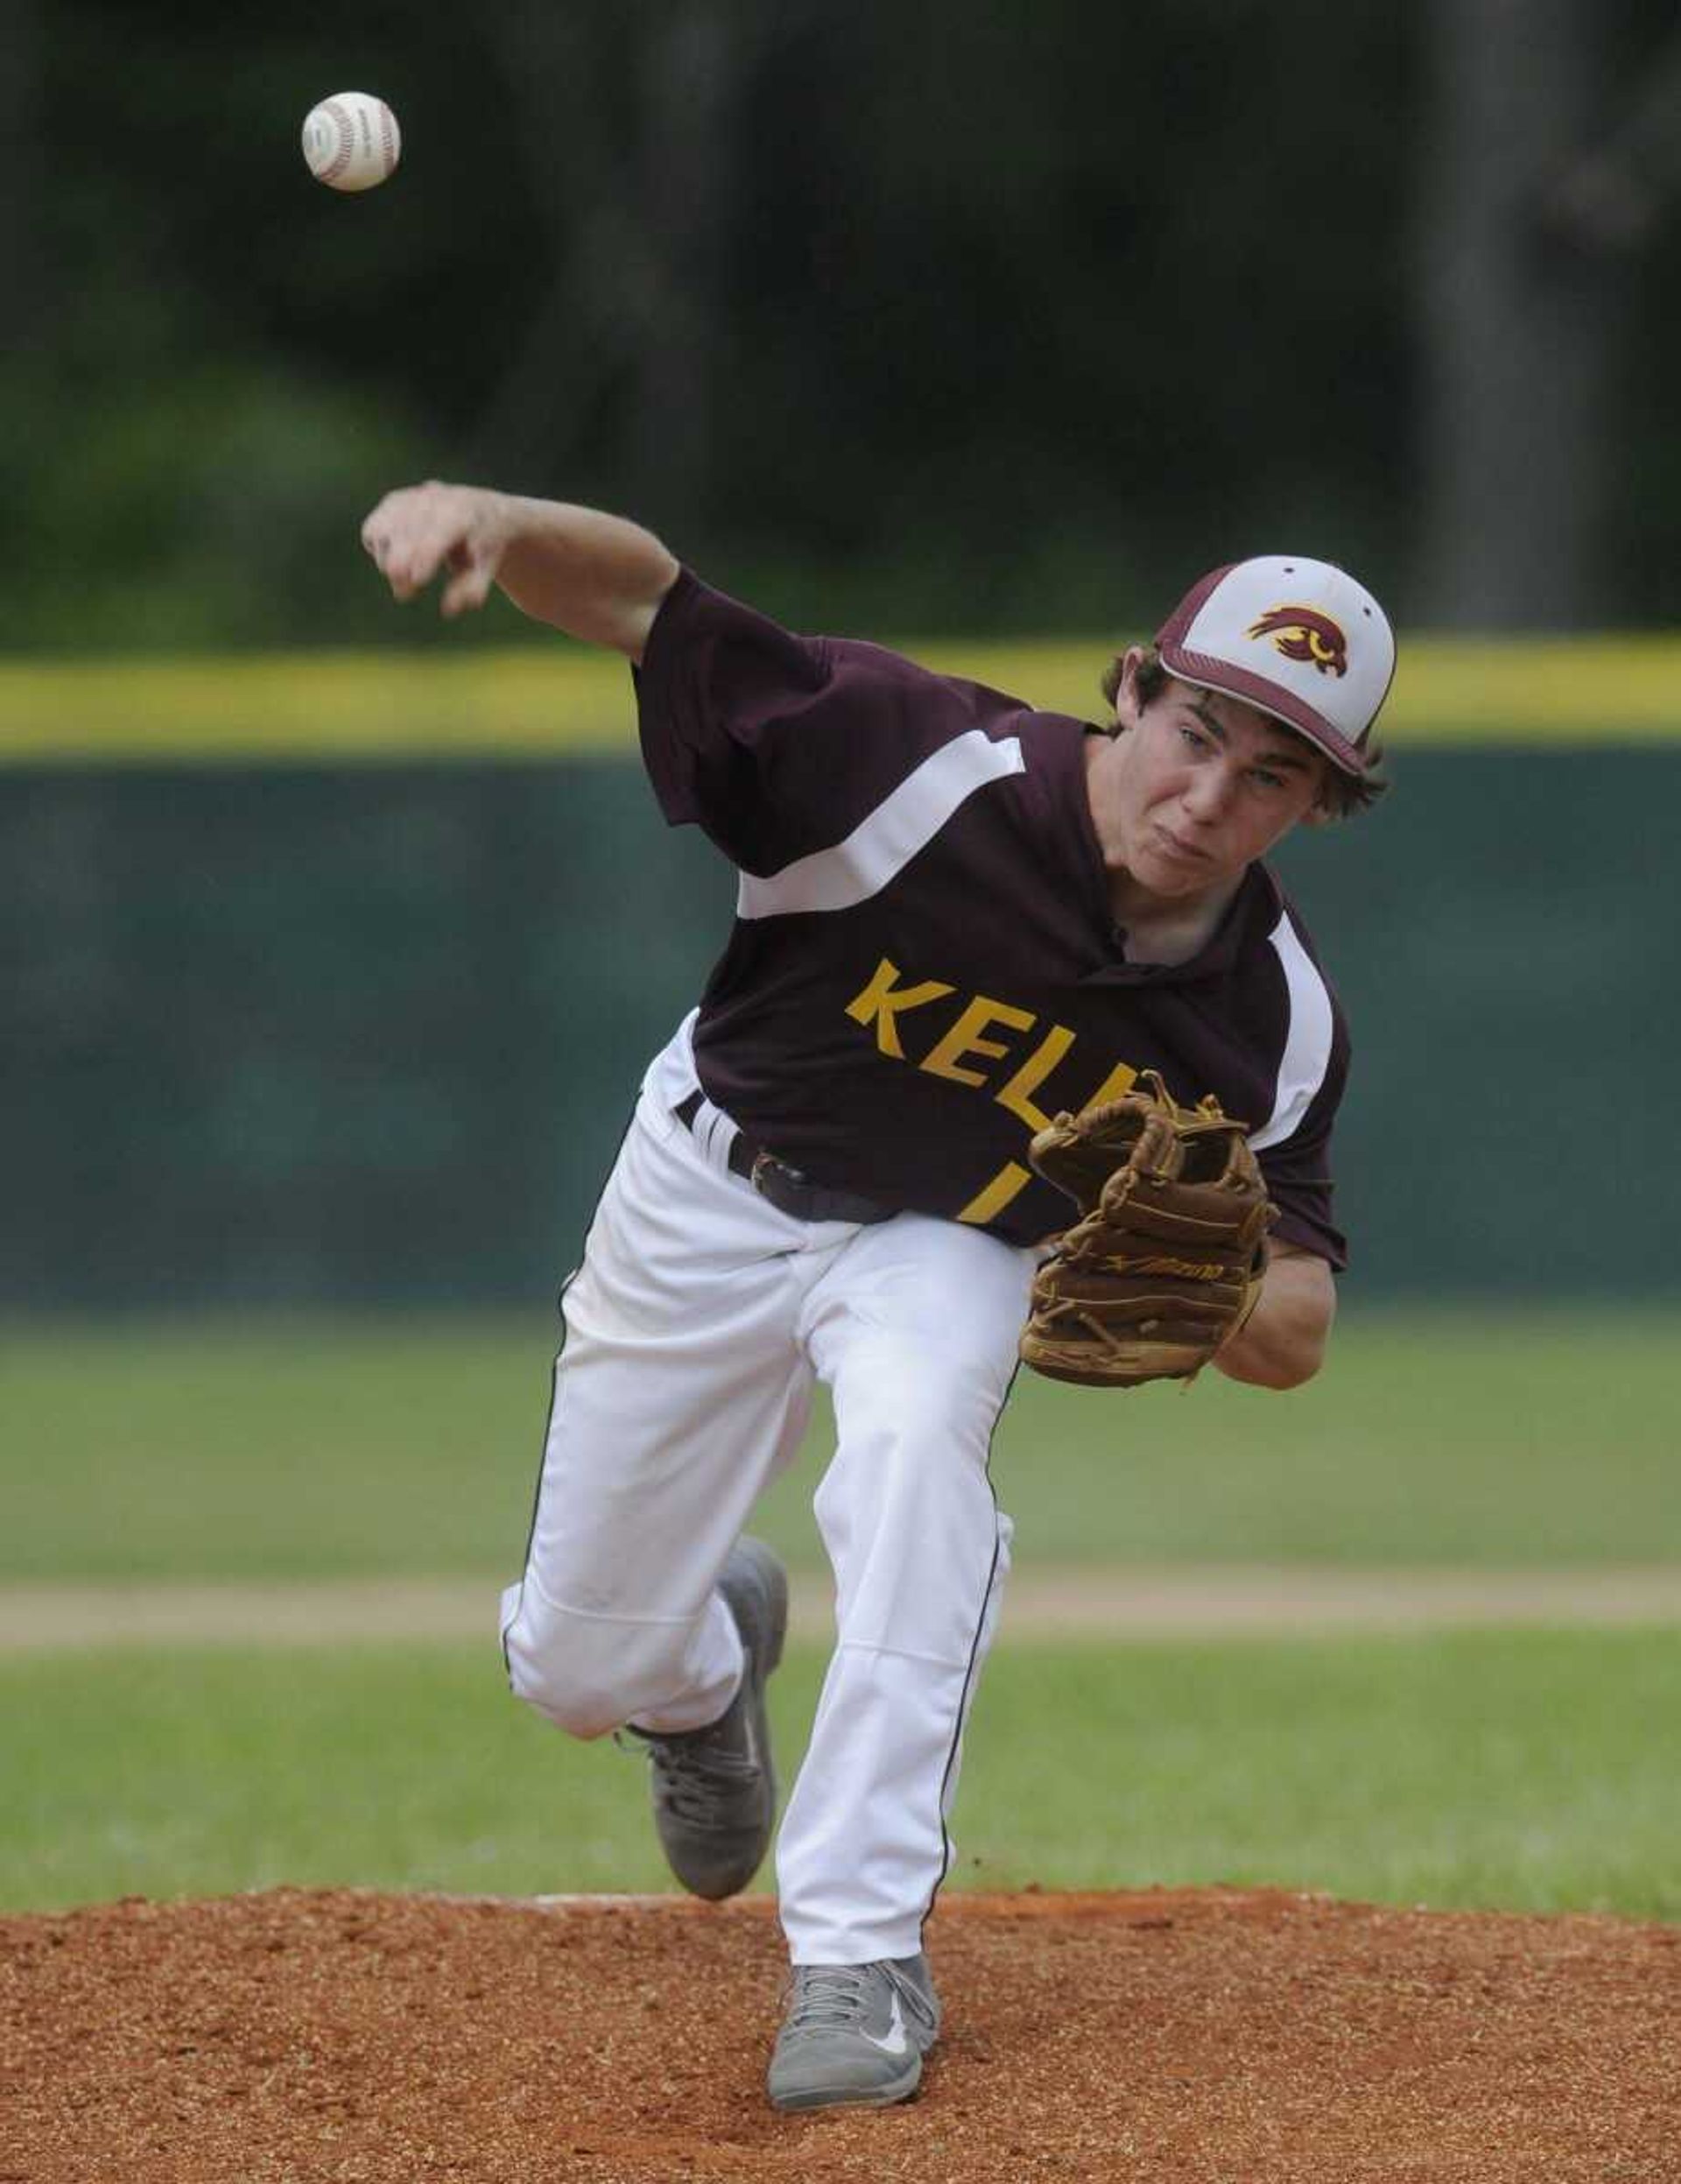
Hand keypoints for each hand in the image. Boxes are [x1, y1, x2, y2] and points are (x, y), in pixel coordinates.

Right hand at [360, 481, 513, 617]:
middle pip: (404, 534)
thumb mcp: (486, 568)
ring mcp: (411, 498)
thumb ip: (472, 589)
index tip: (418, 580)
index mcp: (462, 514)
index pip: (437, 532)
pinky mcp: (393, 501)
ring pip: (381, 532)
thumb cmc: (484, 546)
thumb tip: (448, 609)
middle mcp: (433, 500)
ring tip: (408, 577)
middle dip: (401, 568)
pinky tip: (398, 557)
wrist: (479, 510)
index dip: (424, 555)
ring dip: (389, 562)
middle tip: (405, 594)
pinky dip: (379, 549)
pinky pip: (372, 530)